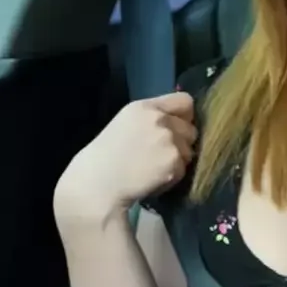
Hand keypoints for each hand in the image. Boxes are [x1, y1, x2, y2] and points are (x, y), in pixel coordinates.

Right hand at [55, 91, 196, 220]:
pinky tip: (152, 179)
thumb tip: (177, 121)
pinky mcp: (174, 161)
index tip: (177, 127)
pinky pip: (183, 169)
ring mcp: (169, 140)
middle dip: (181, 142)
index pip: (185, 101)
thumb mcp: (126, 124)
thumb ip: (152, 119)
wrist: (96, 184)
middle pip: (191, 129)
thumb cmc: (104, 158)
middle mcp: (160, 120)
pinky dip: (172, 177)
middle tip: (158, 155)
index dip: (185, 116)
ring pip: (189, 151)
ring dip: (177, 161)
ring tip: (152, 169)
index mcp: (144, 107)